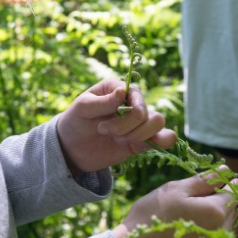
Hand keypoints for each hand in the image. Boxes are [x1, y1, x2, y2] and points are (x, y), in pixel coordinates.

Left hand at [54, 77, 175, 174]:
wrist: (72, 148)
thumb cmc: (75, 121)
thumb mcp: (82, 109)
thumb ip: (103, 102)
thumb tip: (123, 91)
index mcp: (117, 89)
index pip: (136, 93)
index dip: (135, 106)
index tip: (116, 120)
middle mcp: (131, 103)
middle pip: (148, 112)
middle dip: (128, 126)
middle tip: (105, 131)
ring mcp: (138, 122)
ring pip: (158, 123)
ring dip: (139, 135)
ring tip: (117, 140)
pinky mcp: (142, 140)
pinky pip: (164, 138)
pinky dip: (161, 142)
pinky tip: (140, 146)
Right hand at [114, 173, 237, 237]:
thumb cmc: (151, 216)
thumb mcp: (175, 190)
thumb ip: (204, 181)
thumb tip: (226, 171)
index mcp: (215, 213)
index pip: (234, 194)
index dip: (229, 184)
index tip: (222, 180)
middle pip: (229, 215)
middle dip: (220, 204)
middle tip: (198, 199)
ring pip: (221, 234)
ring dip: (212, 224)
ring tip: (188, 220)